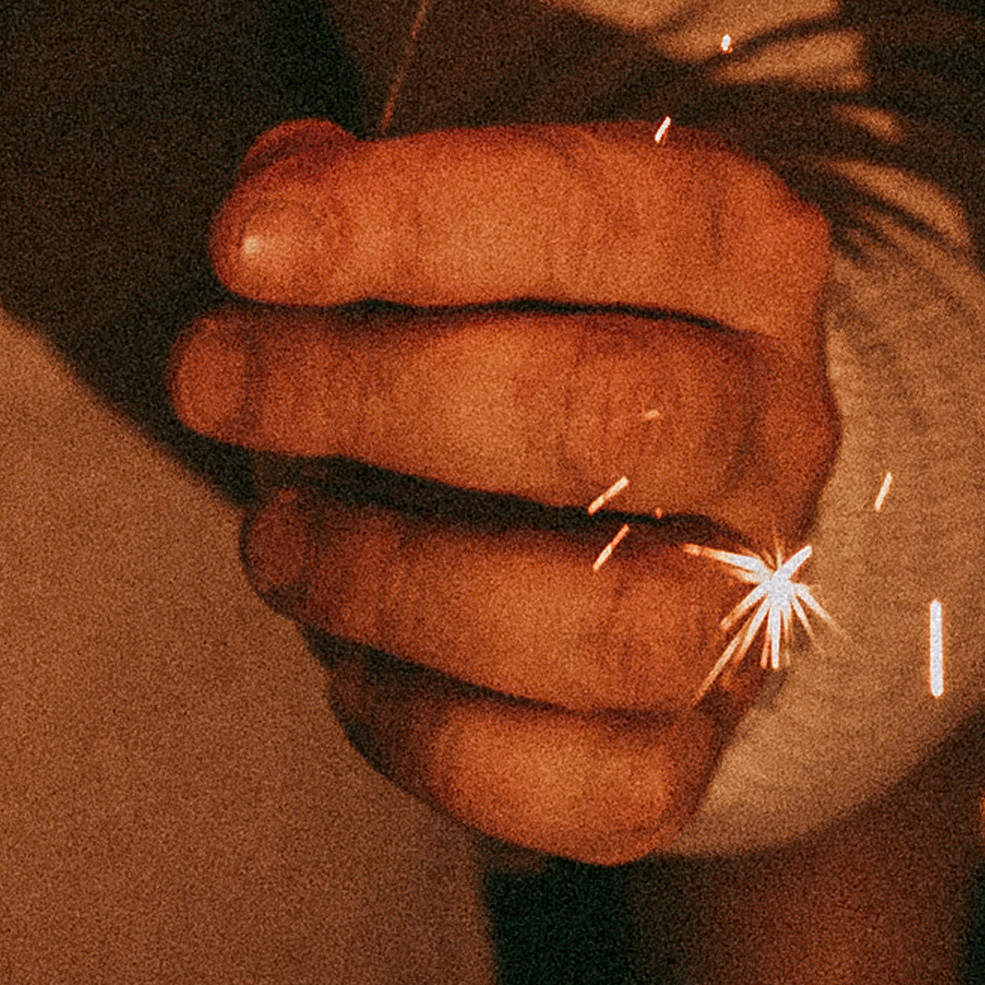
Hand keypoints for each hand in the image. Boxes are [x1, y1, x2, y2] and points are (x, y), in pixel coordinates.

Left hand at [168, 117, 838, 862]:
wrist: (665, 490)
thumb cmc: (528, 319)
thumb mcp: (467, 217)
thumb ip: (356, 196)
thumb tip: (270, 212)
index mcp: (744, 245)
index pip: (595, 214)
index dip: (411, 219)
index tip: (243, 242)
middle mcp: (778, 419)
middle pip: (603, 417)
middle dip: (367, 394)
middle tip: (206, 375)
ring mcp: (753, 596)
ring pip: (608, 622)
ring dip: (392, 578)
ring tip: (271, 535)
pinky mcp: (694, 751)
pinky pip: (585, 788)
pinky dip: (428, 733)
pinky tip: (344, 656)